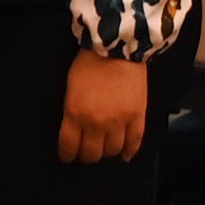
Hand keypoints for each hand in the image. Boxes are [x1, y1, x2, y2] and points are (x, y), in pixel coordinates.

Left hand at [55, 49, 151, 165]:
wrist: (118, 47)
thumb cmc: (89, 63)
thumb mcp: (71, 88)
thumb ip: (72, 112)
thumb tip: (75, 130)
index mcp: (75, 114)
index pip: (68, 147)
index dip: (67, 155)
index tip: (67, 156)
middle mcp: (96, 123)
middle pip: (92, 154)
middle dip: (87, 156)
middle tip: (86, 152)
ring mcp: (119, 121)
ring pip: (112, 151)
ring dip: (107, 153)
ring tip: (105, 149)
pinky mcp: (137, 116)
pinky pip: (134, 142)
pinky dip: (130, 151)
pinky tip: (125, 155)